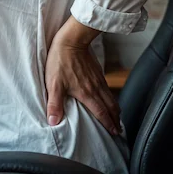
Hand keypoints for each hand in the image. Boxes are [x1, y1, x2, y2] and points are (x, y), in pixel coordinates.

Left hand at [45, 19, 120, 135]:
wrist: (71, 40)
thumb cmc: (61, 61)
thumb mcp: (54, 84)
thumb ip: (54, 104)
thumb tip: (53, 121)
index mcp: (87, 94)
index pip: (101, 113)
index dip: (108, 124)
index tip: (114, 133)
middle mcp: (96, 88)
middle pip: (110, 107)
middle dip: (116, 120)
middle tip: (119, 130)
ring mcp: (98, 79)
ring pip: (111, 98)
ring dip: (115, 109)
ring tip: (117, 118)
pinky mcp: (98, 72)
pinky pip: (108, 89)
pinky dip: (111, 98)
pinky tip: (108, 98)